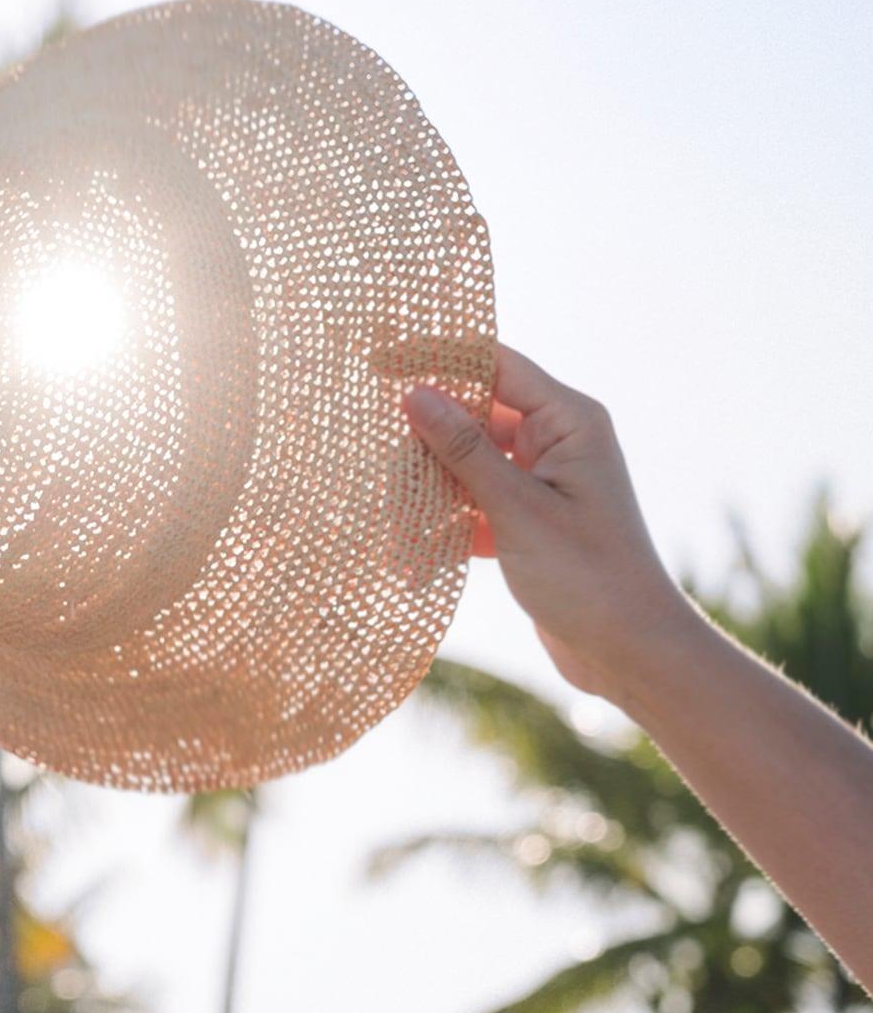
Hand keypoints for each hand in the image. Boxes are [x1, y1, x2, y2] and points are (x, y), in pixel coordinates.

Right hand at [403, 345, 699, 706]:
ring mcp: (541, 479)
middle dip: (424, 449)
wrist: (631, 654)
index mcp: (569, 420)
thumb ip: (464, 449)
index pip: (494, 364)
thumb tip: (414, 394)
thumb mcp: (517, 510)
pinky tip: (417, 565)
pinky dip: (445, 529)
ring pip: (465, 465)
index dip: (436, 359)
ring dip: (429, 497)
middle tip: (387, 486)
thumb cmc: (589, 578)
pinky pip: (473, 504)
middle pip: (471, 417)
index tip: (380, 361)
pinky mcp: (528, 517)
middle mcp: (557, 440)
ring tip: (399, 541)